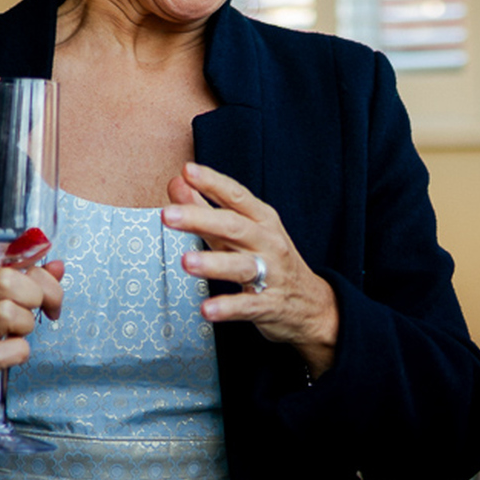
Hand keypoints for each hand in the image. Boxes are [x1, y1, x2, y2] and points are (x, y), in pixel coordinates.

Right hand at [0, 260, 65, 407]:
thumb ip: (27, 280)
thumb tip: (57, 267)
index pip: (12, 267)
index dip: (43, 281)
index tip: (49, 299)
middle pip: (6, 281)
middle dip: (34, 295)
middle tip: (37, 312)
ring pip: (5, 313)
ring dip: (26, 324)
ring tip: (21, 333)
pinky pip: (1, 353)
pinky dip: (18, 352)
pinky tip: (15, 353)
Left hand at [164, 162, 339, 376]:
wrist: (310, 303)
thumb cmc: (268, 260)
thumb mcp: (241, 232)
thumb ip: (206, 209)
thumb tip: (177, 183)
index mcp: (262, 219)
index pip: (236, 196)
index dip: (212, 183)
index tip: (187, 170)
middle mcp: (268, 242)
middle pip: (234, 226)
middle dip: (200, 219)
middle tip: (168, 215)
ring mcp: (271, 273)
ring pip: (241, 266)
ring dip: (213, 264)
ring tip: (185, 262)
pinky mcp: (269, 304)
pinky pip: (247, 305)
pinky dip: (227, 307)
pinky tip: (207, 309)